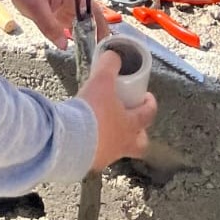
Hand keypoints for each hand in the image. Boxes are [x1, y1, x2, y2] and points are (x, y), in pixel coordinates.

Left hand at [0, 0, 108, 47]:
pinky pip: (73, 28)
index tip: (102, 45)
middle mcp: (75, 1)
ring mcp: (69, 9)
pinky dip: (77, 38)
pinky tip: (80, 50)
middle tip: (99, 55)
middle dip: (97, 36)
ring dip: (88, 39)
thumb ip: (49, 26)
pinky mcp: (63, 15)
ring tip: (92, 56)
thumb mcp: (35, 7)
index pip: (93, 13)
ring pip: (84, 26)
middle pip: (92, 20)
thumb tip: (63, 45)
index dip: (100, 28)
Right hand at [78, 48, 157, 169]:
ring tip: (102, 128)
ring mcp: (106, 157)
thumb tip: (113, 55)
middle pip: (140, 144)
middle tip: (132, 122)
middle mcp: (121, 144)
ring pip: (117, 151)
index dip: (150, 104)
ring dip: (114, 140)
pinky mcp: (89, 163)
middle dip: (139, 134)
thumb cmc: (92, 112)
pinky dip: (93, 148)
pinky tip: (84, 139)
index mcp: (130, 125)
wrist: (69, 140)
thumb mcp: (102, 80)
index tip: (147, 97)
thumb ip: (109, 65)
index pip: (148, 115)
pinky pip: (95, 156)